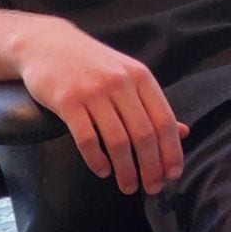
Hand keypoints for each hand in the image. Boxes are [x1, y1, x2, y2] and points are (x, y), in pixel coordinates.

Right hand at [13, 16, 187, 195]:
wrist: (48, 43)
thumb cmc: (92, 65)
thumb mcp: (127, 76)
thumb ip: (152, 105)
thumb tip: (183, 132)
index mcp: (140, 77)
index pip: (164, 120)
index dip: (171, 151)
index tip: (173, 174)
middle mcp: (121, 83)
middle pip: (144, 134)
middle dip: (151, 167)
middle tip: (151, 187)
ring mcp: (94, 92)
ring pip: (118, 141)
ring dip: (126, 170)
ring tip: (128, 186)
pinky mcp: (68, 101)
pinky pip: (87, 138)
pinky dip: (97, 160)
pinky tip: (103, 171)